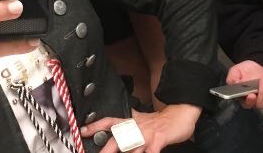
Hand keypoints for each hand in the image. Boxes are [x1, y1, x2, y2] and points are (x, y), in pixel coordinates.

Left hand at [80, 105, 200, 151]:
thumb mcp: (141, 119)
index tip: (83, 130)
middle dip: (107, 149)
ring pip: (133, 148)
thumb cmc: (159, 121)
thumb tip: (115, 125)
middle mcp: (136, 127)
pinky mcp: (159, 139)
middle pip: (118, 138)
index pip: (110, 121)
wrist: (179, 114)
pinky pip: (151, 152)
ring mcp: (147, 134)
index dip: (96, 126)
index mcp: (131, 122)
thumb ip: (128, 122)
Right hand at [226, 60, 262, 108]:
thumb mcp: (236, 71)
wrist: (259, 67)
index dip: (250, 101)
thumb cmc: (246, 71)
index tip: (251, 94)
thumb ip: (232, 77)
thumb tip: (235, 84)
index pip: (247, 104)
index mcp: (245, 98)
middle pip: (262, 104)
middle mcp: (258, 103)